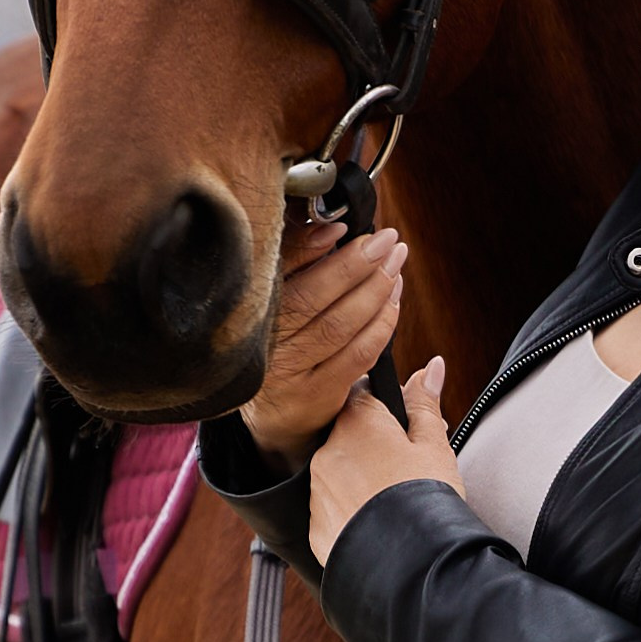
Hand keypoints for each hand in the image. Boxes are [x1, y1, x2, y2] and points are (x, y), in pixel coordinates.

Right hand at [240, 215, 407, 470]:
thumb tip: (330, 229)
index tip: (344, 227)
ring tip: (395, 265)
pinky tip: (393, 301)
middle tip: (387, 240)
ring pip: (340, 326)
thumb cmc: (278, 341)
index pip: (276, 272)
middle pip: (312, 299)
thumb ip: (293, 262)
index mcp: (245, 311)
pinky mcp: (316, 396)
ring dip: (376, 290)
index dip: (309, 246)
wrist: (273, 413)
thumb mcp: (273, 300)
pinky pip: (359, 355)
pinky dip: (381, 324)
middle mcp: (261, 345)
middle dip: (357, 264)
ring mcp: (287, 375)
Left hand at [308, 357, 462, 561]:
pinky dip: (351, 510)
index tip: (406, 426)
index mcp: (356, 421)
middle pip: (351, 435)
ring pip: (340, 471)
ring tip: (394, 498)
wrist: (408, 562)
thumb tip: (431, 368)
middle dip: (376, 445)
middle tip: (409, 467)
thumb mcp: (434, 445)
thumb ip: (425, 404)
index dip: (388, 408)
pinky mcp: (315, 525)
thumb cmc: (425, 498)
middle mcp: (326, 450)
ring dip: (361, 477)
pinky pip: (333, 507)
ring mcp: (316, 489)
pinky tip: (377, 522)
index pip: (364, 394)